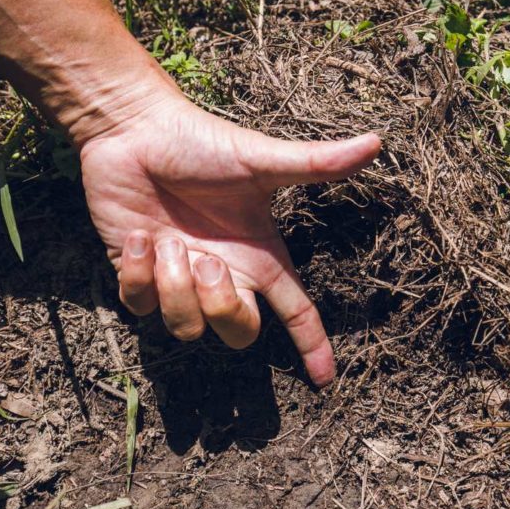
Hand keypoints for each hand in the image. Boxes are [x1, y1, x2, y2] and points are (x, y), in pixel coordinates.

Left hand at [78, 94, 380, 386]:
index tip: (325, 380)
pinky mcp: (138, 274)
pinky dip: (138, 275)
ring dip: (174, 285)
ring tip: (166, 239)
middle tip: (204, 260)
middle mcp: (225, 274)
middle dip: (224, 309)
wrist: (134, 128)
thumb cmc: (201, 142)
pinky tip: (138, 236)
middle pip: (239, 334)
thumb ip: (317, 163)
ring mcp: (180, 278)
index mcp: (258, 256)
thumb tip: (375, 141)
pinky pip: (140, 307)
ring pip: (186, 326)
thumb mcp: (261, 159)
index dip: (312, 346)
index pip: (296, 311)